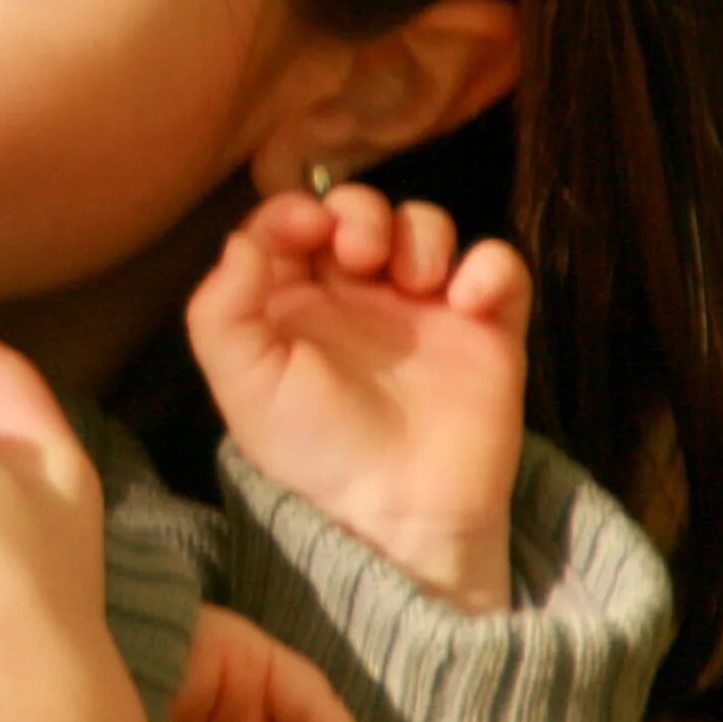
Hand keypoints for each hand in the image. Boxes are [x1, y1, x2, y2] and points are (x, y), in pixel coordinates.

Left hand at [185, 185, 532, 612]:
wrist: (401, 511)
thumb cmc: (315, 450)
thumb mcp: (245, 386)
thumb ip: (222, 311)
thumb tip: (241, 241)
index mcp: (294, 303)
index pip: (289, 224)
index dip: (295, 209)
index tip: (306, 227)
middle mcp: (357, 297)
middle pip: (360, 210)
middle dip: (361, 212)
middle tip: (361, 254)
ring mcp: (424, 309)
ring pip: (427, 225)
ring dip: (422, 233)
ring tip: (415, 283)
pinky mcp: (485, 327)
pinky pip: (500, 266)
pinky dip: (490, 268)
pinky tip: (467, 303)